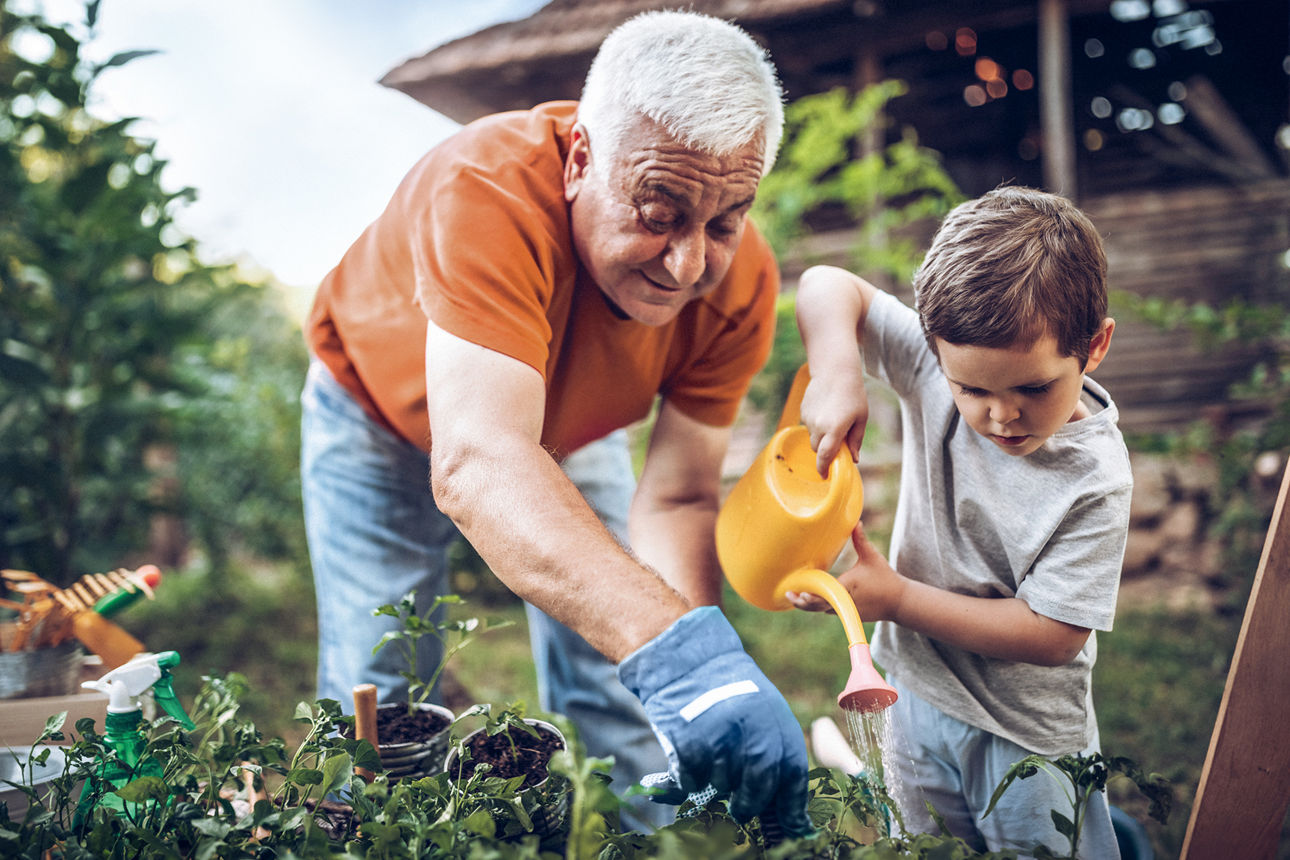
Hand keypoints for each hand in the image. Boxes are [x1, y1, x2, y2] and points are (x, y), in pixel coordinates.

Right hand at [617, 606, 812, 836]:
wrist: (685, 659)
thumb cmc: (726, 690)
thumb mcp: (761, 711)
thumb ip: (774, 752)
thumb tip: (787, 810)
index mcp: (776, 721)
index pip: (792, 775)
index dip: (792, 805)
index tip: (792, 825)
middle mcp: (752, 730)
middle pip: (759, 788)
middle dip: (750, 803)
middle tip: (742, 807)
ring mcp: (720, 738)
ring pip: (723, 786)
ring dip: (716, 782)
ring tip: (710, 757)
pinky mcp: (688, 744)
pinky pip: (692, 781)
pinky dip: (690, 777)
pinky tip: (689, 755)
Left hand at [786, 522, 904, 622]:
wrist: (899, 602)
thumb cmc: (885, 578)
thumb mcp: (872, 557)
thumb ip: (860, 540)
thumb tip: (856, 521)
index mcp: (847, 587)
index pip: (825, 593)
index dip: (810, 595)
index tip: (798, 592)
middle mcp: (845, 601)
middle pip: (818, 606)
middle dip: (803, 603)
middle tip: (789, 595)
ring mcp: (847, 610)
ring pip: (823, 609)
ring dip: (810, 605)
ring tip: (794, 598)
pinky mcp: (849, 614)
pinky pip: (830, 610)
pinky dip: (821, 606)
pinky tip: (810, 600)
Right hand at [799, 368, 867, 476]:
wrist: (835, 370)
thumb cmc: (853, 394)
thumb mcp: (861, 418)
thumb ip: (856, 440)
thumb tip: (855, 460)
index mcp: (835, 429)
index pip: (825, 456)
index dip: (823, 469)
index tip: (825, 476)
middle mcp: (818, 426)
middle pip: (818, 449)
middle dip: (826, 451)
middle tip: (838, 442)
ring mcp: (808, 418)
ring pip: (813, 437)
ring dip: (822, 436)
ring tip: (834, 419)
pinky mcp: (803, 411)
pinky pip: (809, 425)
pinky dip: (817, 425)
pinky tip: (826, 410)